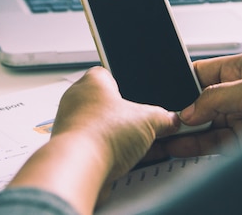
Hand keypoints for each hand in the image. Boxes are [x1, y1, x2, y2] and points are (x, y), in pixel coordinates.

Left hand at [52, 66, 180, 179]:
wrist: (78, 168)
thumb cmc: (101, 133)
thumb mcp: (148, 120)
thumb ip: (163, 118)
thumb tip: (170, 120)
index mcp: (92, 81)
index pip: (110, 74)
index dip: (129, 85)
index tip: (142, 96)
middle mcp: (77, 100)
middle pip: (109, 105)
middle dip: (129, 117)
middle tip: (147, 125)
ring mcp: (72, 126)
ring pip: (103, 128)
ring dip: (121, 137)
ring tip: (142, 146)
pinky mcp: (72, 149)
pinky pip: (97, 147)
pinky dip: (112, 153)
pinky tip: (129, 161)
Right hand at [151, 52, 241, 158]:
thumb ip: (219, 96)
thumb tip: (189, 108)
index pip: (202, 71)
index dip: (182, 82)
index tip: (164, 93)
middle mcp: (239, 91)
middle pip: (199, 100)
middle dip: (181, 109)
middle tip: (161, 118)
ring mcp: (240, 117)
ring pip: (203, 123)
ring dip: (184, 130)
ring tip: (164, 134)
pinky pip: (211, 142)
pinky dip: (194, 146)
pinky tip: (180, 146)